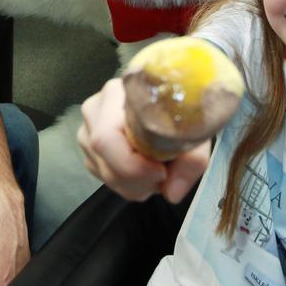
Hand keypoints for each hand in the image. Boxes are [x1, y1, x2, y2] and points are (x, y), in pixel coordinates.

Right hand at [77, 78, 208, 202]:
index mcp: (117, 93)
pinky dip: (129, 184)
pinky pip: (104, 177)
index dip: (132, 165)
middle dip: (139, 181)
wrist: (172, 104)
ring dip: (136, 185)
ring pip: (105, 174)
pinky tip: (145, 170)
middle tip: (166, 176)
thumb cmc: (183, 111)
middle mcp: (95, 109)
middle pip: (105, 161)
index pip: (107, 138)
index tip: (162, 171)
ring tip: (159, 171)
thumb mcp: (197, 130)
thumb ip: (191, 161)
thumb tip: (172, 192)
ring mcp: (88, 129)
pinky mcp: (89, 148)